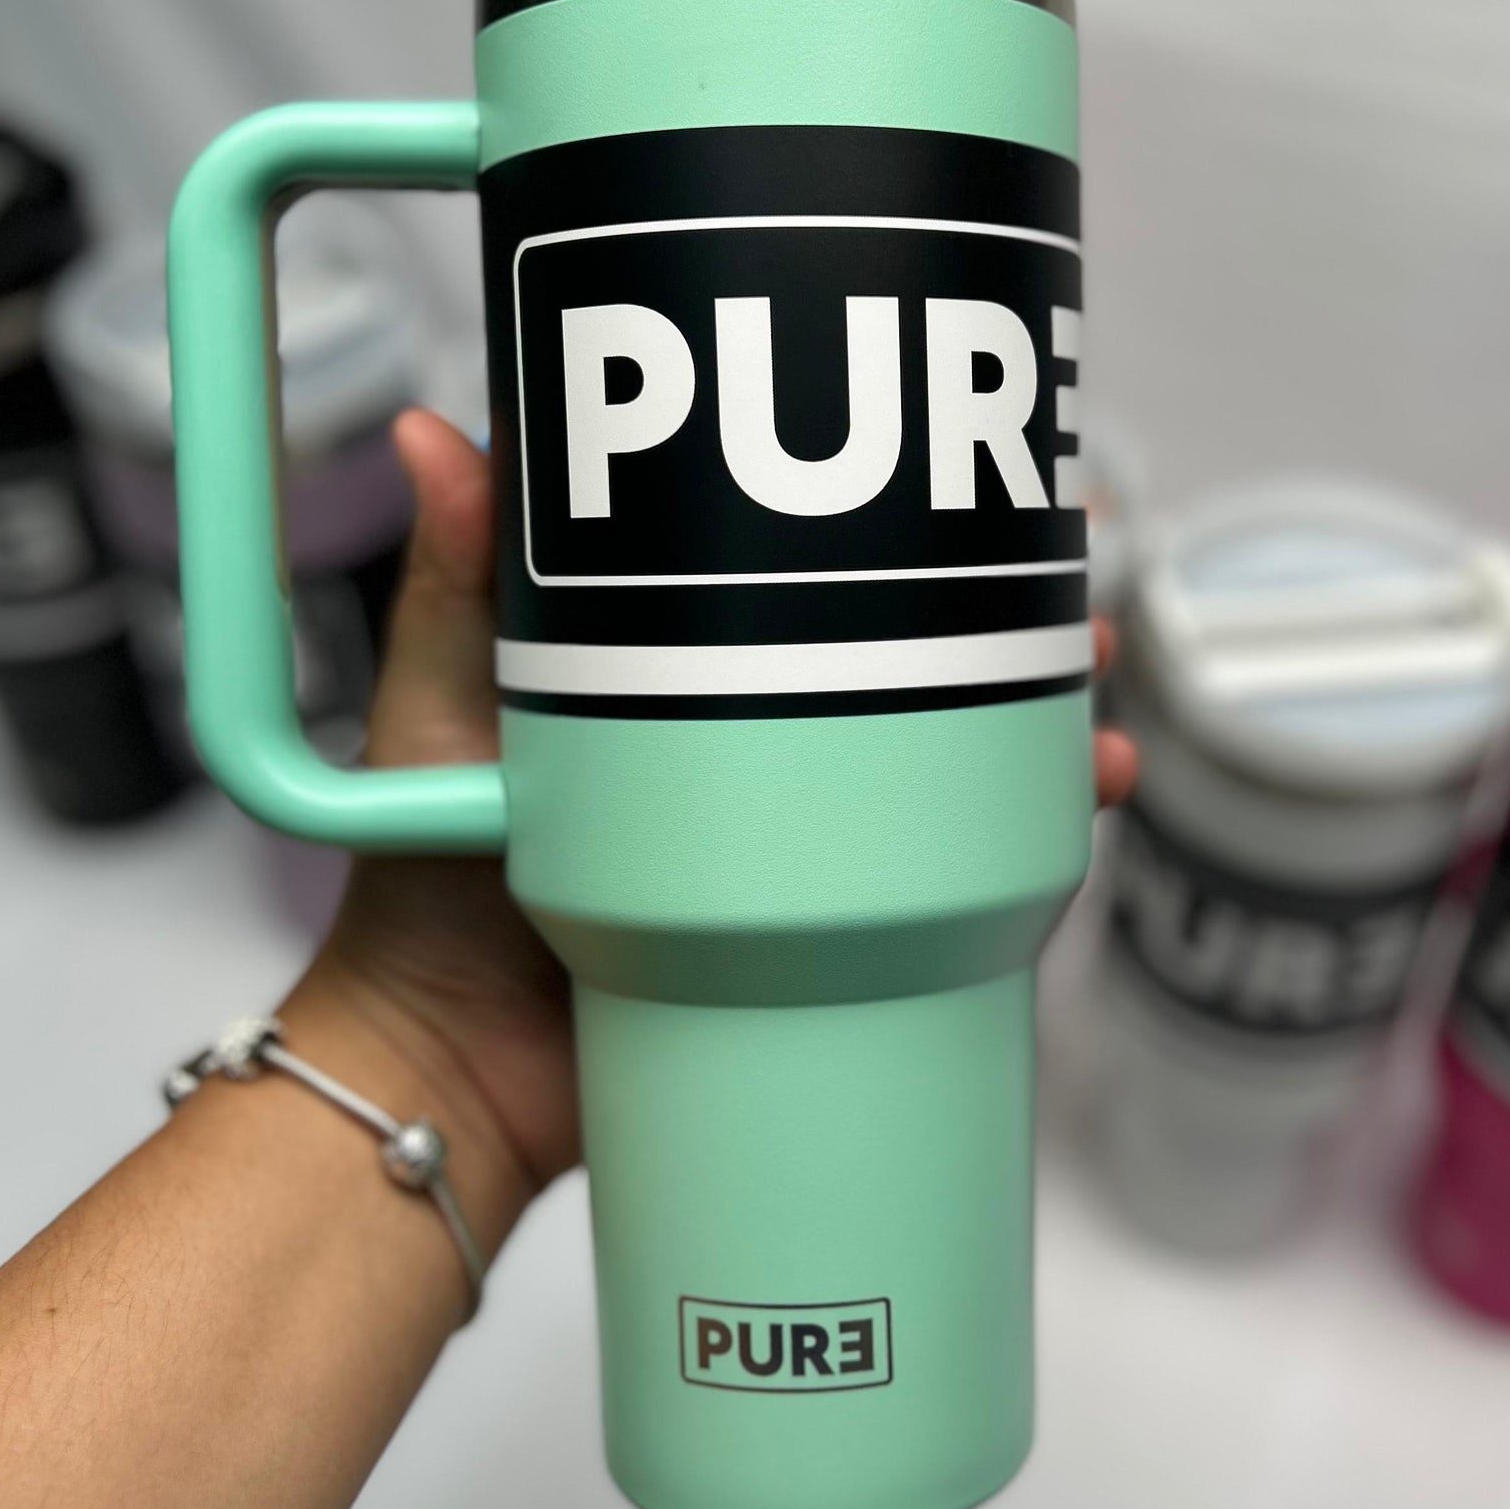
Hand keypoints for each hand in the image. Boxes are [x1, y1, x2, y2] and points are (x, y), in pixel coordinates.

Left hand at [285, 411, 1138, 1244]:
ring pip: (950, 733)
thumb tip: (426, 430)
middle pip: (902, 635)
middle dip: (1000, 595)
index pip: (796, 553)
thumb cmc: (421, 893)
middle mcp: (753, 723)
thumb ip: (451, 584)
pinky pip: (949, 851)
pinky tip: (1085, 792)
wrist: (459, 1078)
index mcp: (671, 658)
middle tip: (1067, 571)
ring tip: (1089, 688)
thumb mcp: (437, 713)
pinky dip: (1027, 816)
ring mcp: (800, 818)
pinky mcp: (829, 908)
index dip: (885, 504)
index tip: (956, 458)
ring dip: (1038, 698)